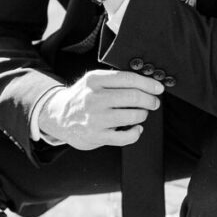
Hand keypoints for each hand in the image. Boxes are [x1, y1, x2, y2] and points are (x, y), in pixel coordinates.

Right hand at [37, 70, 163, 149]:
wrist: (58, 116)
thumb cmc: (84, 97)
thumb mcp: (95, 81)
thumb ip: (117, 80)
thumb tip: (148, 83)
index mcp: (95, 80)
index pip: (129, 79)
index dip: (149, 84)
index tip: (159, 88)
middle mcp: (94, 98)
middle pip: (134, 97)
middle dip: (150, 100)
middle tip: (154, 102)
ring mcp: (95, 119)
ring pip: (133, 116)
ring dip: (143, 114)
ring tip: (141, 113)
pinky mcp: (96, 136)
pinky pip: (126, 137)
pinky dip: (136, 132)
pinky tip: (136, 128)